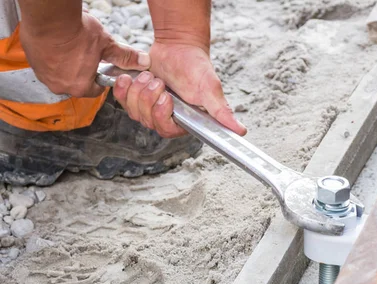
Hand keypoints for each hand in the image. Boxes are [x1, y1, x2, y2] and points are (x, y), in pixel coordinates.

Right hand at [19, 11, 150, 97]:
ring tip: (72, 49)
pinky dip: (53, 59)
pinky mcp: (33, 64)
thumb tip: (144, 62)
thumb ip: (124, 56)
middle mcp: (60, 86)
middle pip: (77, 84)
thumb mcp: (106, 44)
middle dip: (83, 72)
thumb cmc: (77, 32)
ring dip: (67, 65)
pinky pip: (46, 65)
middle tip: (86, 55)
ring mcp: (44, 76)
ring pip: (60, 75)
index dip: (100, 78)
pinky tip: (58, 46)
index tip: (100, 68)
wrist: (48, 17)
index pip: (95, 90)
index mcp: (80, 87)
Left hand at [112, 42, 246, 137]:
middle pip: (147, 120)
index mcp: (185, 120)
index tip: (166, 97)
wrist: (179, 47)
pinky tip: (130, 78)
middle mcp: (166, 118)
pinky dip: (124, 89)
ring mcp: (149, 109)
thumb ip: (221, 110)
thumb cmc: (197, 66)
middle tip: (159, 81)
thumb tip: (240, 131)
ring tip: (150, 76)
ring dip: (138, 90)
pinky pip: (123, 102)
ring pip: (134, 111)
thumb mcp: (210, 88)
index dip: (161, 115)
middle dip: (149, 98)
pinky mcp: (136, 98)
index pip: (167, 130)